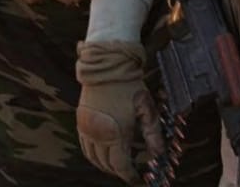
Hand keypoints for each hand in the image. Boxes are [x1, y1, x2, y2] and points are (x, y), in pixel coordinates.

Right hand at [75, 41, 163, 184]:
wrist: (106, 64)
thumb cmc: (129, 85)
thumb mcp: (146, 108)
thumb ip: (153, 134)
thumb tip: (159, 154)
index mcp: (115, 132)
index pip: (121, 165)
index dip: (130, 176)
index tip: (138, 179)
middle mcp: (98, 133)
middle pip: (106, 164)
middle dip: (119, 170)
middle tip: (131, 171)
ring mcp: (86, 127)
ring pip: (92, 157)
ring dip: (105, 164)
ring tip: (117, 164)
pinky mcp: (80, 120)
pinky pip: (84, 146)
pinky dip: (93, 154)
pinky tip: (102, 151)